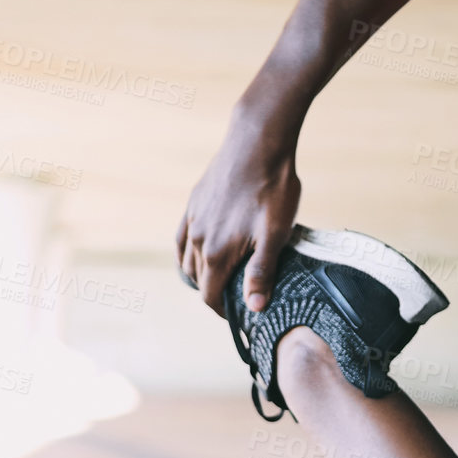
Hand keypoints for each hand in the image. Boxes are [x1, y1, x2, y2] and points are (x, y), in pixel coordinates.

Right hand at [175, 106, 301, 316]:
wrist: (257, 142)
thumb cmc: (272, 188)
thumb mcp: (275, 233)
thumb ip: (262, 271)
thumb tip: (254, 307)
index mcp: (217, 252)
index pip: (209, 296)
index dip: (222, 312)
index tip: (237, 316)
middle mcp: (198, 239)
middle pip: (198, 280)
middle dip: (213, 294)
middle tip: (235, 299)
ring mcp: (193, 219)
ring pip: (186, 260)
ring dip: (200, 275)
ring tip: (220, 280)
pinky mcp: (193, 203)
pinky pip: (181, 237)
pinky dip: (187, 253)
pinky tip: (198, 253)